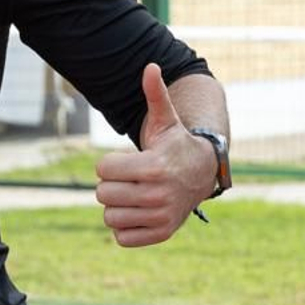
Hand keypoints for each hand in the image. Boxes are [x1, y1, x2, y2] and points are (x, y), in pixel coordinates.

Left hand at [94, 64, 217, 246]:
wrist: (202, 174)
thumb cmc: (175, 145)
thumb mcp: (165, 121)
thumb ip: (155, 95)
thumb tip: (150, 66)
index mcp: (153, 167)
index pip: (102, 169)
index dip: (110, 164)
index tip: (128, 161)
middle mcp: (158, 195)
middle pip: (103, 194)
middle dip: (112, 185)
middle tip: (131, 179)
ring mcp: (161, 217)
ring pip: (109, 217)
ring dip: (117, 206)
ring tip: (135, 195)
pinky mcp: (161, 235)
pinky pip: (121, 238)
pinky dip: (125, 228)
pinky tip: (139, 213)